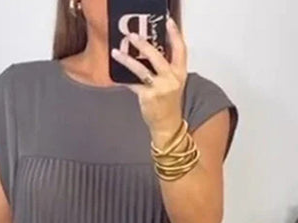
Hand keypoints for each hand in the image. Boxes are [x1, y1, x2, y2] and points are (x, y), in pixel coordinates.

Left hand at [110, 16, 186, 144]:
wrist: (167, 125)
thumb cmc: (168, 103)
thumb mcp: (173, 83)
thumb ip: (166, 68)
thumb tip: (149, 52)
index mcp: (180, 73)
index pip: (180, 50)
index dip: (175, 35)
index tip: (169, 22)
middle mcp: (171, 79)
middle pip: (157, 56)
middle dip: (144, 44)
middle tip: (132, 36)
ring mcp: (159, 88)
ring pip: (141, 70)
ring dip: (128, 60)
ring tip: (117, 52)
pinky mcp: (148, 96)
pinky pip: (133, 84)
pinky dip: (124, 79)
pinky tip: (117, 74)